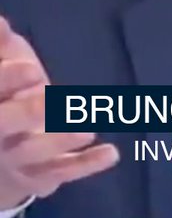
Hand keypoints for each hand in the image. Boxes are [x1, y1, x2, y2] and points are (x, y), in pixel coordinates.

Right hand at [0, 17, 118, 208]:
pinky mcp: (39, 175)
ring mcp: (15, 156)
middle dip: (27, 112)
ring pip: (33, 152)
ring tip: (87, 130)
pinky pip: (61, 172)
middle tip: (54, 99)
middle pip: (4, 123)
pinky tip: (112, 154)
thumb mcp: (4, 64)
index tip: (31, 68)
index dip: (7, 79)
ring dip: (60, 141)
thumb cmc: (7, 95)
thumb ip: (3, 44)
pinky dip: (86, 164)